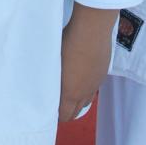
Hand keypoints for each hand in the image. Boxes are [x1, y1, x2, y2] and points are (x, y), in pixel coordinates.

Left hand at [59, 5, 114, 121]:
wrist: (92, 28)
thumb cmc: (69, 42)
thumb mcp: (53, 61)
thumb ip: (50, 77)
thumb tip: (43, 83)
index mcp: (70, 92)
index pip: (64, 115)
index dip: (56, 116)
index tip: (48, 109)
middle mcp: (85, 91)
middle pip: (76, 112)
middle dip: (66, 112)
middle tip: (56, 104)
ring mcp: (96, 83)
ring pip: (87, 100)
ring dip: (77, 101)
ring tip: (68, 92)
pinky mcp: (103, 72)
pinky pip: (93, 87)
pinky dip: (86, 88)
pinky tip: (80, 77)